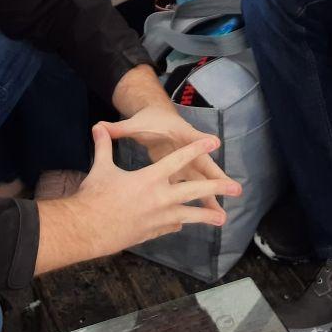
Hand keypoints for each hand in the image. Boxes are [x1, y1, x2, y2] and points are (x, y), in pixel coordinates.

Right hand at [50, 126, 238, 261]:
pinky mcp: (151, 233)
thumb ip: (104, 146)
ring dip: (206, 215)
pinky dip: (177, 224)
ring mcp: (157, 219)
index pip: (178, 159)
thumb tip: (97, 126)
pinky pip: (170, 226)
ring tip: (222, 218)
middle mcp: (159, 199)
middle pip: (193, 191)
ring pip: (188, 216)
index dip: (197, 148)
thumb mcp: (100, 169)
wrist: (87, 230)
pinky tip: (182, 225)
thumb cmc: (94, 197)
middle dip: (215, 188)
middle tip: (235, 189)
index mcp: (149, 179)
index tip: (214, 141)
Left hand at [98, 103, 240, 223]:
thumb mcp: (134, 123)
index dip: (200, 139)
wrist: (158, 115)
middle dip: (217, 176)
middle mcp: (186, 147)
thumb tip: (98, 127)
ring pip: (201, 180)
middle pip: (203, 163)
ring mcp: (187, 160)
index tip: (214, 142)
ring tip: (222, 216)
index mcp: (176, 132)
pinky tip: (207, 217)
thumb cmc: (148, 120)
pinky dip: (200, 200)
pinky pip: (194, 186)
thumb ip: (118, 129)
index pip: (189, 135)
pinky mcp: (184, 169)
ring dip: (211, 196)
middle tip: (234, 189)